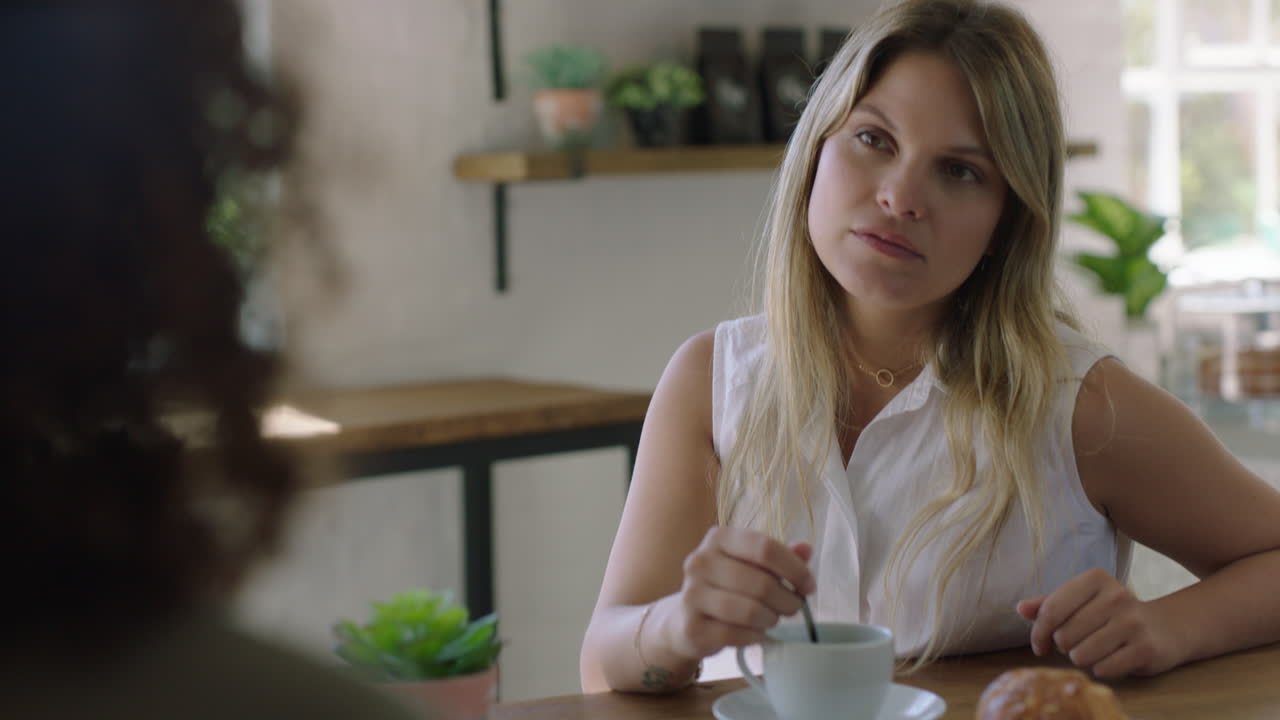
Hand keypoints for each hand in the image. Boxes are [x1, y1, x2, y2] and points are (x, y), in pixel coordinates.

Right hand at [659, 527, 814, 661]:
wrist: (686, 619)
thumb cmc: (727, 587)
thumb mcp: (752, 564)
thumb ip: (780, 556)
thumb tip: (806, 549)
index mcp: (719, 538)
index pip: (765, 548)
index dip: (795, 569)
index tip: (809, 586)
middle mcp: (700, 562)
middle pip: (761, 583)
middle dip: (788, 600)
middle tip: (793, 608)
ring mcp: (692, 594)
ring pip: (750, 611)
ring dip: (772, 619)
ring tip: (773, 618)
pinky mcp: (692, 626)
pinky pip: (736, 635)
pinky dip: (755, 636)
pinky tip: (756, 632)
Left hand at [1018, 568, 1183, 677]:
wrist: (1165, 628)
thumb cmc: (1111, 613)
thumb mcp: (1081, 600)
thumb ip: (1049, 603)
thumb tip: (1021, 609)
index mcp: (1095, 578)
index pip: (1050, 610)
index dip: (1038, 633)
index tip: (1039, 646)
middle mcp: (1116, 596)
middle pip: (1063, 635)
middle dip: (1064, 646)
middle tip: (1077, 643)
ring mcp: (1133, 622)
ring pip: (1080, 655)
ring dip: (1081, 659)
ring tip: (1094, 650)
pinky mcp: (1145, 648)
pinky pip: (1102, 669)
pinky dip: (1101, 669)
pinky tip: (1111, 659)